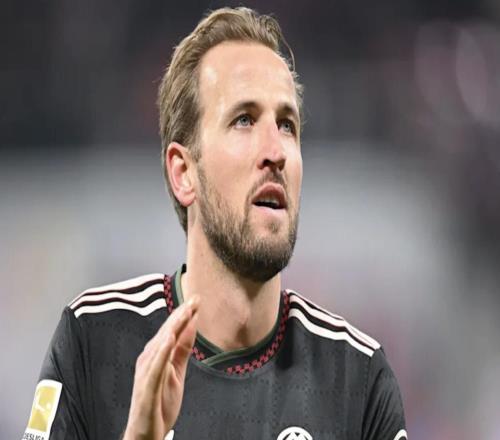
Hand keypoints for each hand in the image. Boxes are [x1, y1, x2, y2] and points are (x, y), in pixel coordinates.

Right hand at [123, 297, 198, 439]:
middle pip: (166, 332)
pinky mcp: (146, 388)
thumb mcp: (177, 371)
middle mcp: (148, 359)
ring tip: (185, 312)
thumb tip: (192, 325)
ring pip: (160, 345)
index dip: (184, 314)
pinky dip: (161, 352)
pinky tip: (168, 340)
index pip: (172, 330)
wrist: (146, 433)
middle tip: (195, 298)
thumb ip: (183, 349)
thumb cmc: (160, 401)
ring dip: (173, 327)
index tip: (197, 299)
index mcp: (156, 355)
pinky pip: (154, 368)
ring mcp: (146, 373)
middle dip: (181, 315)